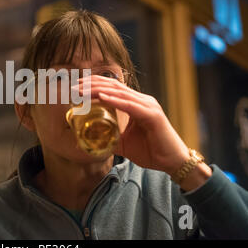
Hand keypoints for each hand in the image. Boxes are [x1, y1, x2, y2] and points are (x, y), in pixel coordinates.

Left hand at [75, 75, 190, 175]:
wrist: (172, 163)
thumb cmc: (151, 152)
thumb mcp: (123, 144)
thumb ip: (109, 138)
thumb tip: (88, 141)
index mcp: (136, 103)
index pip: (113, 88)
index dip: (94, 84)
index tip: (76, 86)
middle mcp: (143, 100)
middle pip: (113, 86)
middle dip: (92, 84)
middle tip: (74, 87)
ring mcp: (148, 106)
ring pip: (119, 93)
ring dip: (98, 90)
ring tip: (82, 91)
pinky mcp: (153, 115)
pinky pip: (130, 105)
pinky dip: (115, 100)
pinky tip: (102, 97)